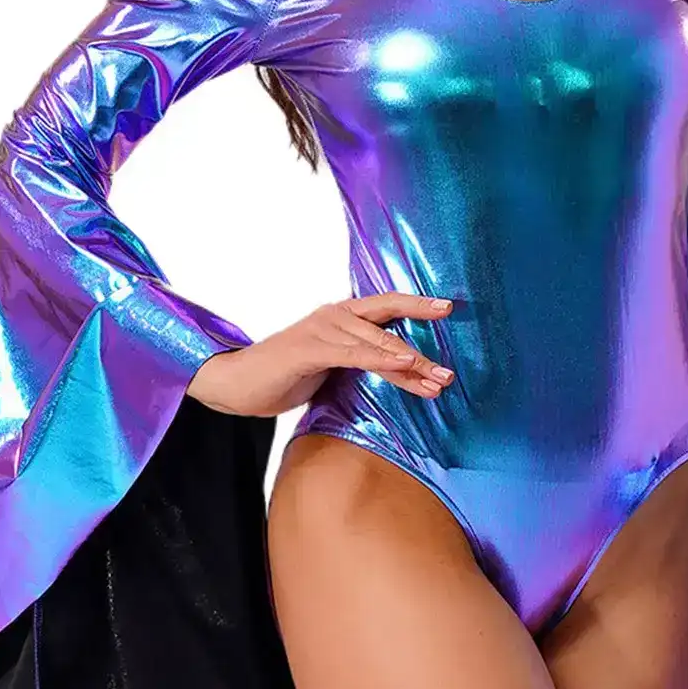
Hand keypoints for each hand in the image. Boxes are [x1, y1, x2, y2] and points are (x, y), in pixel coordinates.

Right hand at [186, 291, 456, 417]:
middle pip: (387, 314)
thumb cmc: (284, 375)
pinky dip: (381, 358)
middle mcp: (334, 315)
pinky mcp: (309, 348)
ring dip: (411, 362)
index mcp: (340, 317)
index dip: (416, 305)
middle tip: (451, 344)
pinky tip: (403, 363)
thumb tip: (396, 369)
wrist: (236, 383)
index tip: (447, 308)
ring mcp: (321, 328)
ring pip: (377, 341)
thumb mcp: (329, 367)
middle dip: (422, 327)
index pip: (386, 306)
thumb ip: (358, 360)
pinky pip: (353, 353)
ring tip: (438, 378)